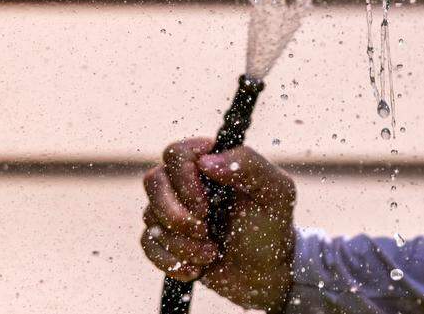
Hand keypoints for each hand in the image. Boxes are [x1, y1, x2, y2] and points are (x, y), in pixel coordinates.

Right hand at [141, 138, 296, 311]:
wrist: (264, 271)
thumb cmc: (272, 226)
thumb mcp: (275, 192)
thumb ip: (249, 166)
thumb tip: (205, 160)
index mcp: (214, 164)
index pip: (177, 153)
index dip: (184, 178)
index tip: (208, 202)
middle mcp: (188, 182)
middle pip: (153, 180)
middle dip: (176, 213)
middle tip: (204, 229)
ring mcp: (174, 209)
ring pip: (150, 215)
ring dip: (181, 242)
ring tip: (211, 253)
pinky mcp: (165, 236)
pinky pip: (147, 243)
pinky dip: (172, 260)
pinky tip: (197, 267)